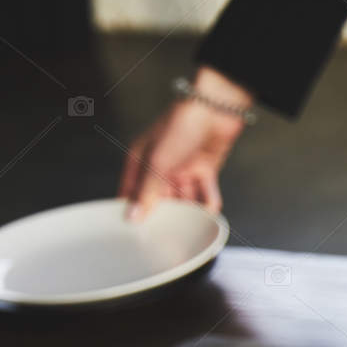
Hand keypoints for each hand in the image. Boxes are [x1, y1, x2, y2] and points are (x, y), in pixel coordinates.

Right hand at [120, 67, 251, 219]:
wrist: (215, 110)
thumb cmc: (181, 126)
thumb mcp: (158, 163)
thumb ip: (146, 192)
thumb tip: (132, 216)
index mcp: (140, 161)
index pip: (131, 193)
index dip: (133, 211)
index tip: (136, 233)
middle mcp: (160, 167)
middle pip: (160, 200)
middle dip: (165, 215)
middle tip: (169, 236)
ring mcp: (183, 169)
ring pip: (184, 198)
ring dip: (189, 210)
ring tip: (190, 226)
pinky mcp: (204, 170)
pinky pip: (204, 193)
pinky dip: (207, 202)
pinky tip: (209, 213)